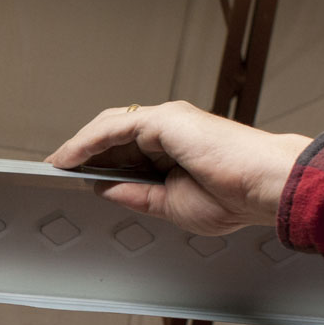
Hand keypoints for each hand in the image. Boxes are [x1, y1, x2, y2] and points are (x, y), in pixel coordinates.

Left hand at [45, 101, 312, 235]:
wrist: (267, 187)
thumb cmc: (236, 196)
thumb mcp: (170, 205)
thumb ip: (135, 194)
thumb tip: (102, 188)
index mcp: (175, 148)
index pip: (125, 150)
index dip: (96, 161)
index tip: (73, 176)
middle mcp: (169, 129)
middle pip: (112, 136)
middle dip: (82, 153)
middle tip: (56, 169)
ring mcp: (167, 121)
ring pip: (109, 128)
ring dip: (79, 147)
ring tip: (56, 164)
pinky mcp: (165, 119)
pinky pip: (114, 128)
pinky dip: (87, 142)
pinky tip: (69, 158)